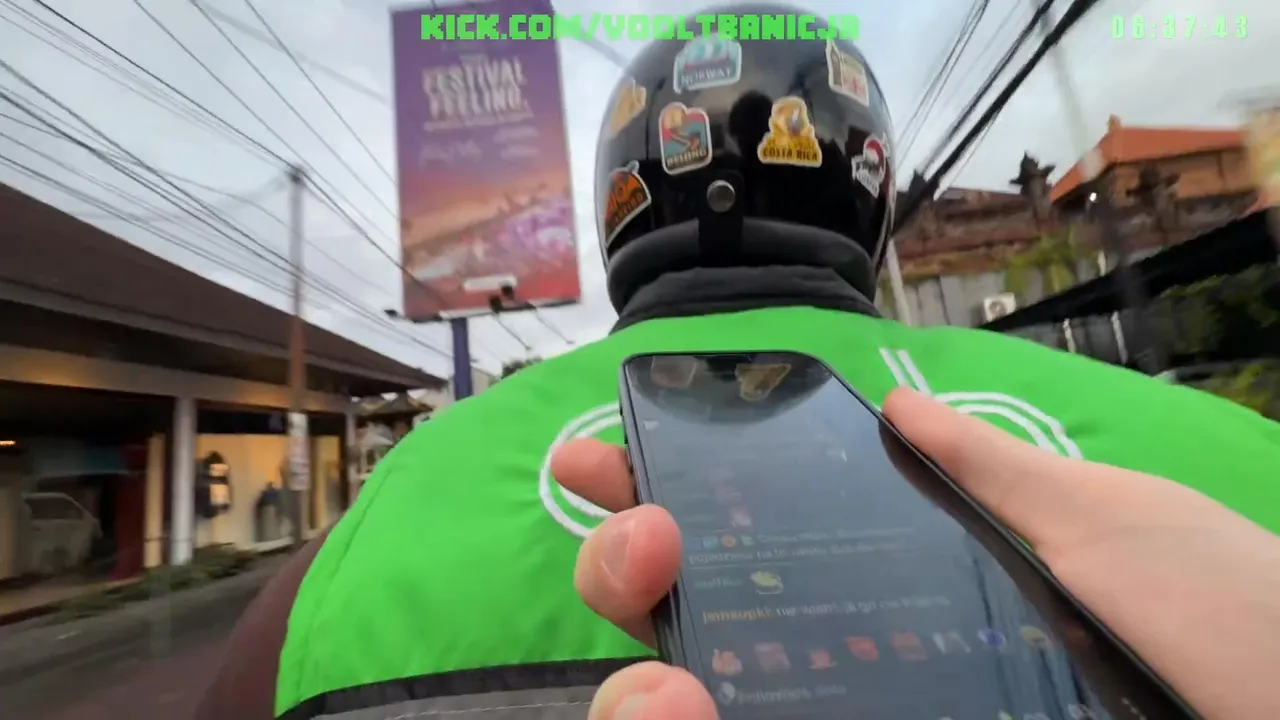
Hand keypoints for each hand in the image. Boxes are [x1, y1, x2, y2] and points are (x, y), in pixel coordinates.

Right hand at [551, 388, 1279, 719]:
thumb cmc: (1234, 627)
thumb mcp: (1106, 526)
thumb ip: (991, 473)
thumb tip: (900, 405)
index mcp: (900, 585)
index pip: (754, 539)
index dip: (662, 496)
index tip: (601, 460)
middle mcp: (859, 670)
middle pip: (695, 629)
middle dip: (622, 573)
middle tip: (645, 540)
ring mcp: (863, 718)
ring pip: (700, 717)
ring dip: (639, 697)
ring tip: (665, 688)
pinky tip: (685, 715)